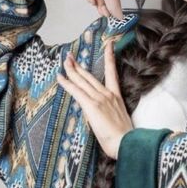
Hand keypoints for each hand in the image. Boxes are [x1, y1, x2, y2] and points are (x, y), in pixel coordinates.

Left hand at [56, 38, 132, 159]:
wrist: (126, 143)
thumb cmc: (124, 137)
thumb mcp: (118, 120)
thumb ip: (108, 112)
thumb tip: (97, 113)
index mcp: (117, 97)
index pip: (112, 73)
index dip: (109, 57)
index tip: (108, 45)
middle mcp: (108, 94)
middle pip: (90, 76)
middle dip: (79, 66)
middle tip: (70, 57)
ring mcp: (100, 99)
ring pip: (82, 81)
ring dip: (71, 70)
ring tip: (64, 61)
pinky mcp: (92, 106)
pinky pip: (76, 91)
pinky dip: (67, 83)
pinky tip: (60, 77)